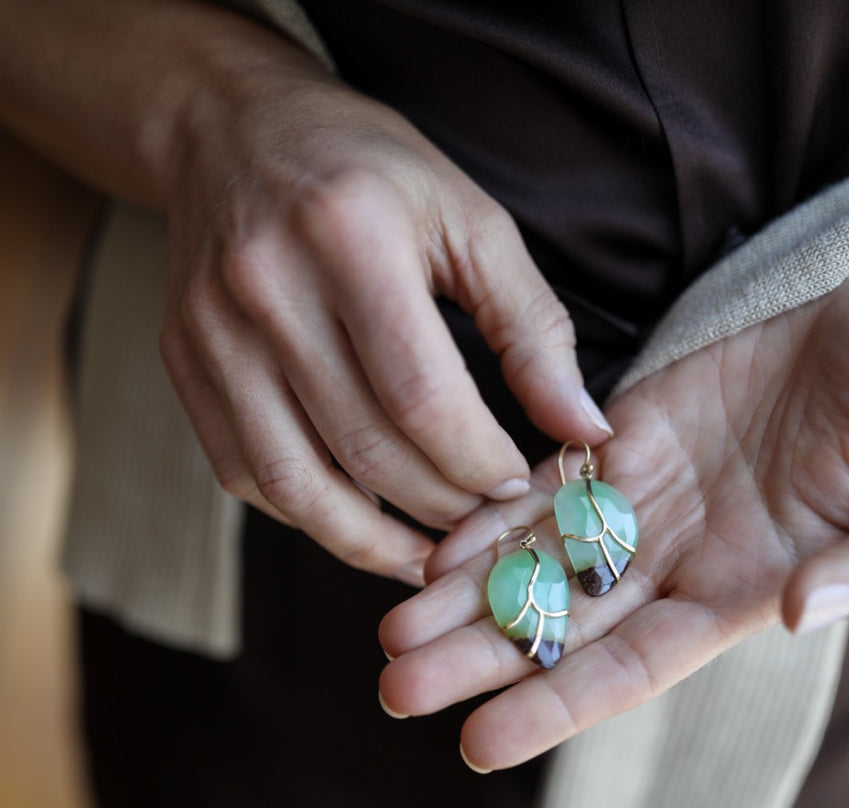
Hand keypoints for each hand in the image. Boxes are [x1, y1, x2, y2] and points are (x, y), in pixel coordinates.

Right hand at [158, 32, 610, 584]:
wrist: (229, 131)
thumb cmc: (370, 173)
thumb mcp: (470, 220)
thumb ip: (532, 328)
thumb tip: (583, 429)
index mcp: (349, 234)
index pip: (422, 398)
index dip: (478, 462)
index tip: (515, 481)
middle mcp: (265, 287)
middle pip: (365, 449)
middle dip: (441, 506)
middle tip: (483, 518)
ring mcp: (211, 333)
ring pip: (296, 485)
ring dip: (372, 541)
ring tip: (426, 553)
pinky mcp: (183, 365)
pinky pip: (247, 476)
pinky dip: (311, 516)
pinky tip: (361, 519)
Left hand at [378, 262, 848, 768]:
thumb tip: (802, 610)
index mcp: (738, 596)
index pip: (630, 670)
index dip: (554, 708)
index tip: (476, 743)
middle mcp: (676, 561)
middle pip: (560, 624)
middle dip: (479, 657)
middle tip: (395, 688)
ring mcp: (648, 497)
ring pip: (539, 556)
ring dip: (466, 591)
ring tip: (390, 624)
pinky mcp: (633, 432)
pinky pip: (551, 478)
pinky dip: (495, 508)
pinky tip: (437, 539)